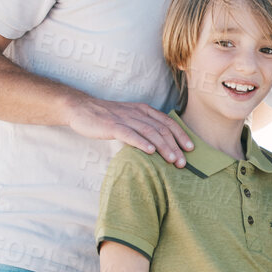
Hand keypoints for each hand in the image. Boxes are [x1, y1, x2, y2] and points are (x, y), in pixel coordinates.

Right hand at [63, 95, 194, 163]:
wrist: (81, 109)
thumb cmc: (106, 118)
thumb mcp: (129, 119)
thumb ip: (144, 127)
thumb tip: (160, 145)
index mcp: (143, 110)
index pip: (168, 122)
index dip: (181, 135)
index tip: (191, 149)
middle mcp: (137, 112)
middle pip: (162, 129)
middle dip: (175, 146)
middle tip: (183, 163)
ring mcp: (125, 118)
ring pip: (149, 132)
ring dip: (163, 147)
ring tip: (173, 160)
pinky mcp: (112, 125)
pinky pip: (130, 134)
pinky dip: (142, 143)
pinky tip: (150, 152)